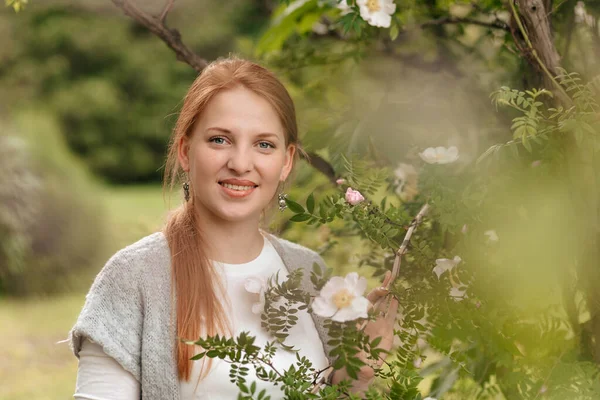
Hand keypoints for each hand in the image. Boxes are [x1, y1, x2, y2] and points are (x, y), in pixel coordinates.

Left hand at [331, 271, 398, 388]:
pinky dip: (394, 305)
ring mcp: (377, 325)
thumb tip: (368, 371)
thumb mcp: (359, 370)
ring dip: (387, 292)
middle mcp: (367, 324)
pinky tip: (398, 295)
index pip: (362, 310)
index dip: (369, 300)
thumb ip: (364, 370)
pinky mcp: (387, 330)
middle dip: (380, 289)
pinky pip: (390, 315)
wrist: (361, 371)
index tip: (377, 293)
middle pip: (373, 302)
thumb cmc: (356, 368)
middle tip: (388, 275)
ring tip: (393, 277)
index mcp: (358, 330)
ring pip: (382, 305)